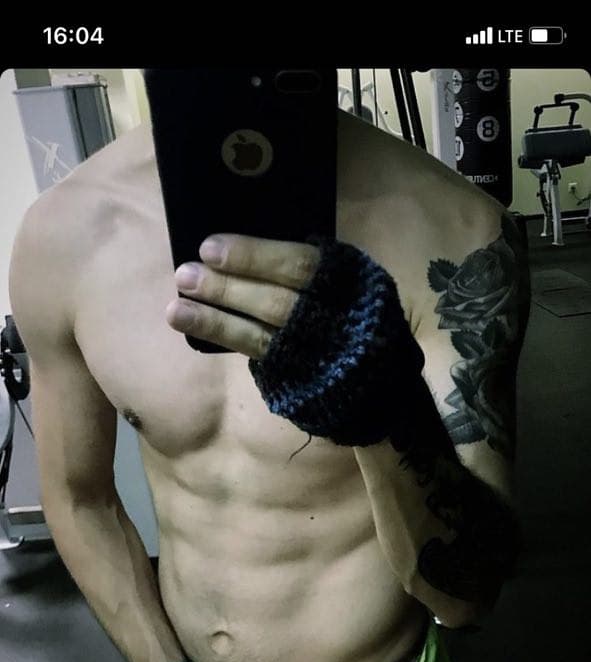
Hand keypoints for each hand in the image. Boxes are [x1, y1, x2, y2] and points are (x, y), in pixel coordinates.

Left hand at [167, 234, 429, 452]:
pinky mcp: (302, 380)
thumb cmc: (355, 321)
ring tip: (176, 305)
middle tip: (185, 274)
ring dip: (215, 317)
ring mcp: (322, 355)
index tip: (210, 247)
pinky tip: (192, 324)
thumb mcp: (348, 283)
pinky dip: (225, 336)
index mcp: (354, 282)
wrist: (385, 388)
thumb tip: (243, 245)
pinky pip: (259, 355)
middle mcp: (341, 320)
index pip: (300, 264)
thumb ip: (311, 267)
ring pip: (263, 332)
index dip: (253, 256)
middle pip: (277, 300)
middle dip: (227, 287)